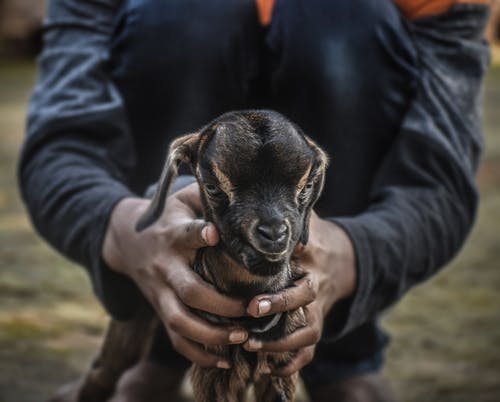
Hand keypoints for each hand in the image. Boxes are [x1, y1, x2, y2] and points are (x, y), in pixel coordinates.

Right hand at [102, 183, 247, 368]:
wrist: (126, 239)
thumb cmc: (168, 217)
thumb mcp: (182, 199)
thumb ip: (207, 195)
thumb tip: (244, 195)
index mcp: (173, 235)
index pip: (184, 234)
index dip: (198, 234)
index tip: (214, 234)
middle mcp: (165, 266)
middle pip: (189, 291)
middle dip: (222, 305)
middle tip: (251, 310)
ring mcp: (160, 292)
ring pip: (179, 322)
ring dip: (211, 335)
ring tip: (242, 338)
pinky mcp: (159, 309)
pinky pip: (174, 338)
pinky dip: (197, 354)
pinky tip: (223, 360)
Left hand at [243, 211, 355, 375]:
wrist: (343, 257)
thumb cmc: (314, 237)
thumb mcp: (305, 222)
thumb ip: (286, 218)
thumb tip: (254, 206)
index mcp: (313, 266)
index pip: (301, 285)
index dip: (280, 299)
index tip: (255, 304)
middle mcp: (316, 290)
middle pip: (304, 310)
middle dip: (278, 315)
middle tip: (251, 317)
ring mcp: (317, 310)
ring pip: (308, 335)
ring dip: (281, 346)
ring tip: (250, 346)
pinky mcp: (314, 324)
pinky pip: (309, 351)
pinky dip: (291, 363)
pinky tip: (267, 369)